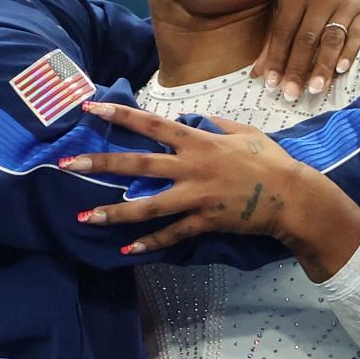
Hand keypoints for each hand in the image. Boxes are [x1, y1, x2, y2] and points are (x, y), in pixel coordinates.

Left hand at [62, 101, 320, 253]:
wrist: (291, 196)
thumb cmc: (269, 160)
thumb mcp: (242, 131)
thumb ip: (211, 124)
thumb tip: (184, 117)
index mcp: (198, 142)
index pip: (151, 125)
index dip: (120, 116)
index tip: (91, 108)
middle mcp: (191, 168)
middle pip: (138, 165)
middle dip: (101, 164)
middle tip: (68, 164)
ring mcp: (196, 197)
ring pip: (147, 206)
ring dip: (114, 212)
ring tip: (84, 216)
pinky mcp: (204, 222)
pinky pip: (172, 234)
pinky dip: (150, 243)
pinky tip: (127, 250)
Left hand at [252, 0, 359, 100]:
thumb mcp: (283, 7)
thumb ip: (272, 38)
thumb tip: (258, 73)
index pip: (284, 32)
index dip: (278, 58)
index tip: (273, 84)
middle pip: (307, 38)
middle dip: (298, 68)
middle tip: (292, 93)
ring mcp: (345, 2)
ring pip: (332, 39)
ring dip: (322, 67)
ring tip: (314, 89)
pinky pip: (357, 36)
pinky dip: (349, 53)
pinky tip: (340, 71)